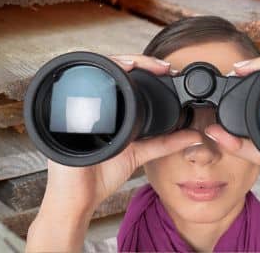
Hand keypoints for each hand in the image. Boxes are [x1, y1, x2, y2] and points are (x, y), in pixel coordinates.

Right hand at [38, 55, 202, 217]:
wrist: (76, 198)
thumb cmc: (98, 178)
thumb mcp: (137, 155)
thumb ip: (163, 143)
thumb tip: (193, 135)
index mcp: (105, 109)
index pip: (122, 77)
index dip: (142, 66)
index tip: (165, 68)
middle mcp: (88, 102)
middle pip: (109, 67)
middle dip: (135, 60)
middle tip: (160, 65)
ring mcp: (74, 104)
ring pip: (96, 68)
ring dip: (119, 61)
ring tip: (140, 63)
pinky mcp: (65, 109)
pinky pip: (80, 82)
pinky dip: (97, 71)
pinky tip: (117, 68)